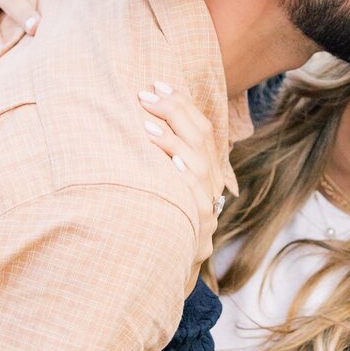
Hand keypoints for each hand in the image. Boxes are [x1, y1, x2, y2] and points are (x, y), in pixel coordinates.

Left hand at [138, 83, 234, 262]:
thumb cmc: (162, 219)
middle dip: (173, 112)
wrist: (169, 267)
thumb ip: (162, 157)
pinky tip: (171, 161)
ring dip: (171, 139)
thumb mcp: (166, 185)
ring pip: (197, 162)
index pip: (202, 127)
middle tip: (144, 96)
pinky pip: (195, 195)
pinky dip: (185, 175)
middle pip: (201, 137)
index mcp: (208, 170)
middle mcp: (212, 183)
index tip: (158, 83)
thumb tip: (137, 118)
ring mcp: (208, 204)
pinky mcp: (199, 226)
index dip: (182, 102)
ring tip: (146, 124)